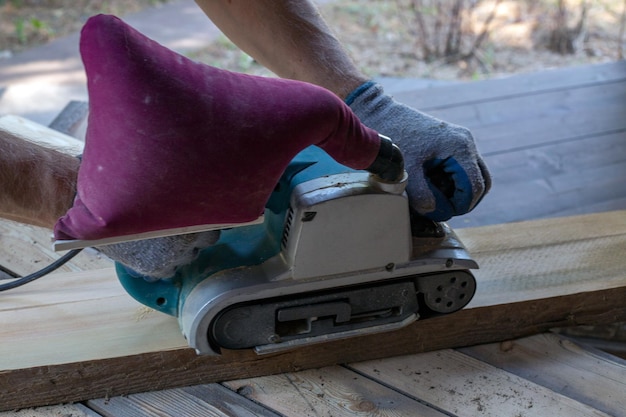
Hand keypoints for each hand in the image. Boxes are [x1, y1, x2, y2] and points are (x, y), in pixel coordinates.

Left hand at [347, 82, 490, 220]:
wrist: (381, 112)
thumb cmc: (393, 136)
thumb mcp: (406, 170)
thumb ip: (420, 194)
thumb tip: (432, 212)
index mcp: (460, 147)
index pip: (474, 187)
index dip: (461, 205)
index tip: (442, 213)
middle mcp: (465, 142)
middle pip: (482, 182)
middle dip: (466, 201)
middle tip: (444, 211)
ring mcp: (460, 141)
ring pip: (473, 176)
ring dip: (460, 192)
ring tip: (436, 199)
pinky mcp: (451, 143)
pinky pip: (462, 168)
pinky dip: (453, 182)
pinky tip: (432, 187)